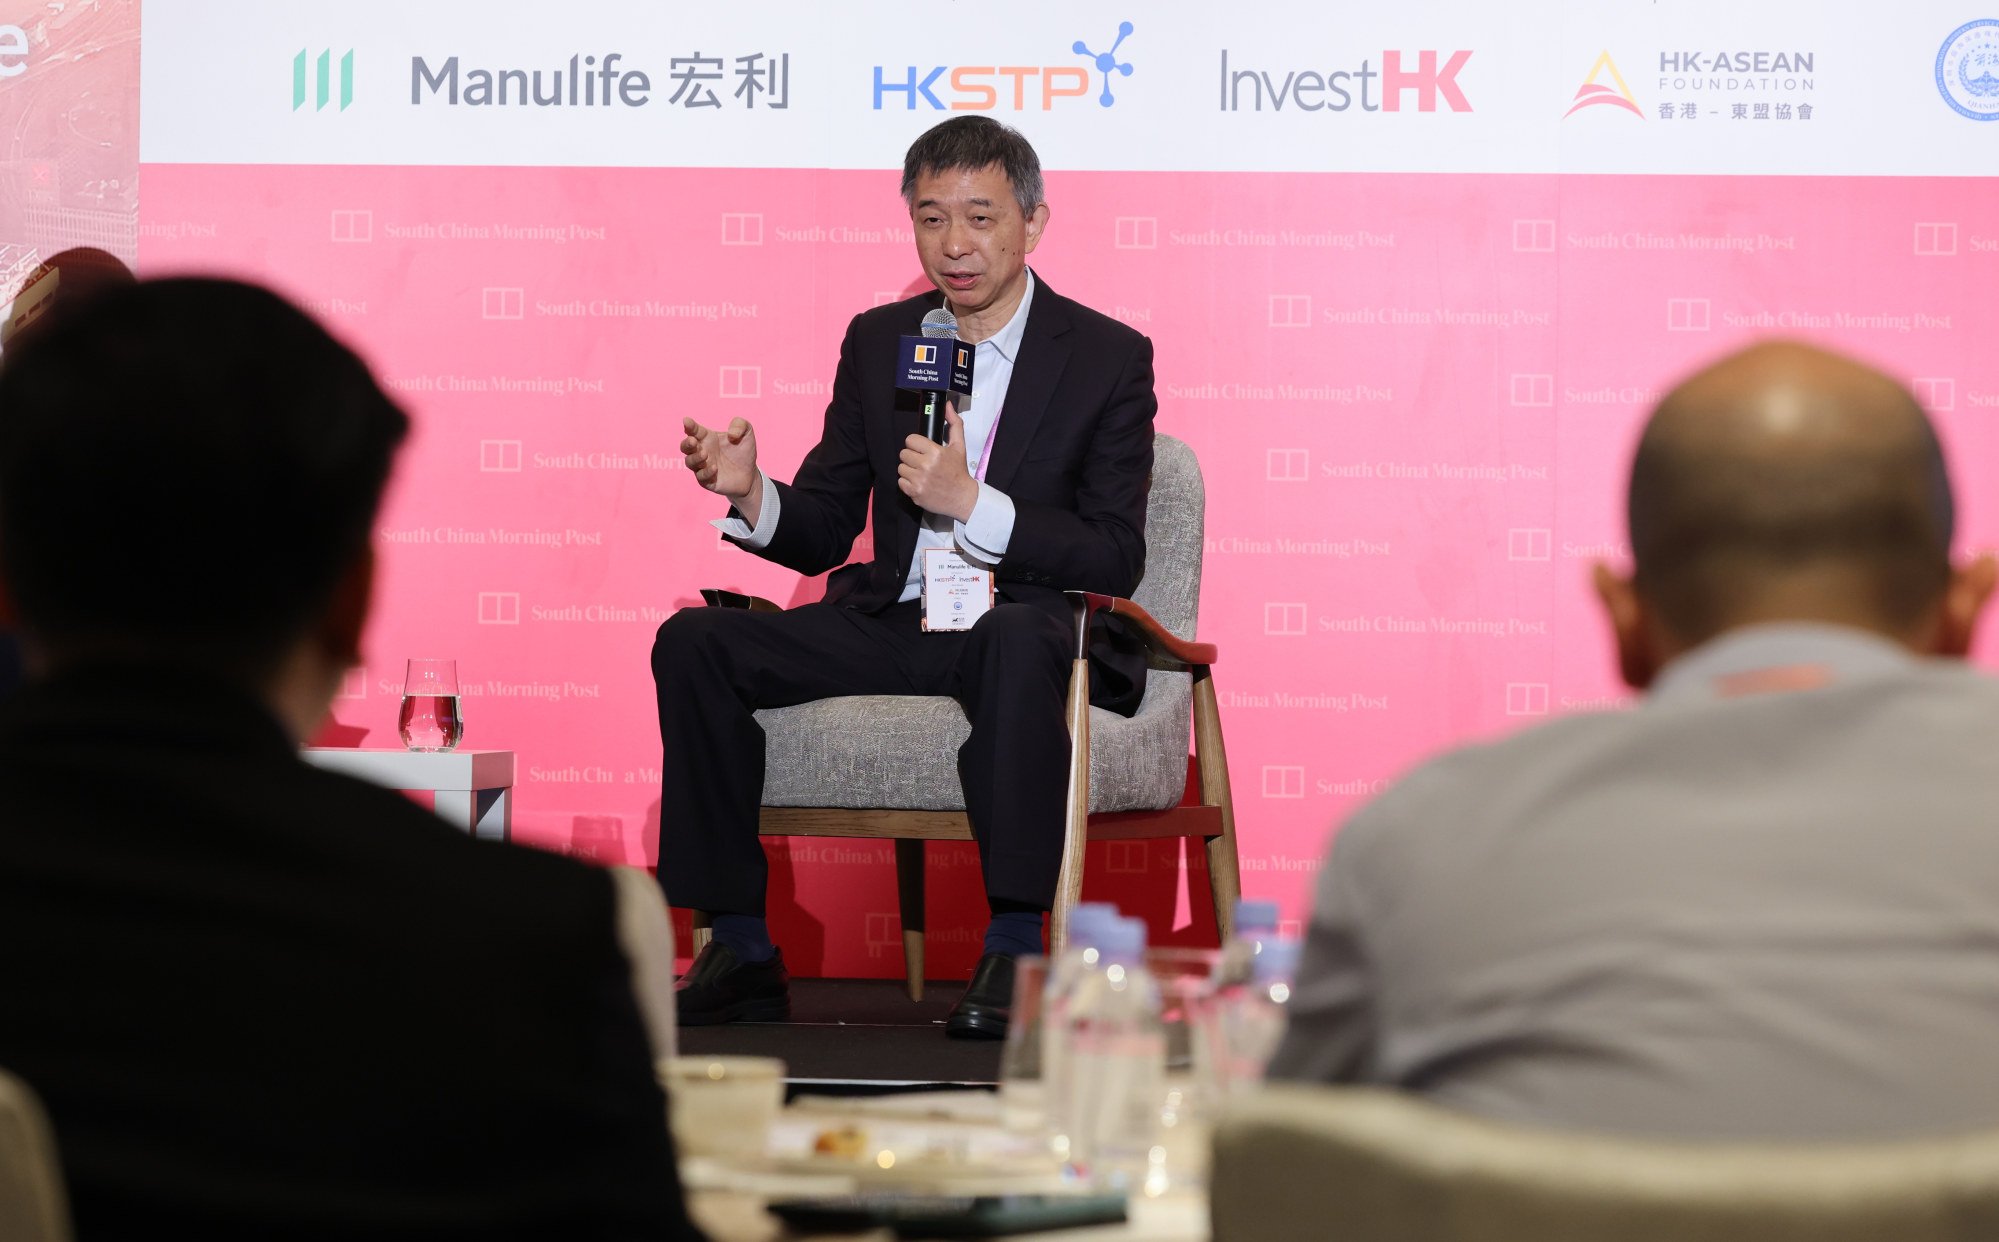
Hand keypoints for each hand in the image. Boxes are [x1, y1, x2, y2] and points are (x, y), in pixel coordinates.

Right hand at [682, 416, 760, 514]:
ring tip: (705, 454)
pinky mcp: (707, 481)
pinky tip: (715, 468)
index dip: (689, 426)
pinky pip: (701, 477)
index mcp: (707, 438)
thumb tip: (731, 434)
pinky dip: (706, 472)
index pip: (694, 430)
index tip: (687, 421)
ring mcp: (702, 466)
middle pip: (685, 447)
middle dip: (686, 443)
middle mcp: (701, 451)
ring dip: (695, 458)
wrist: (750, 474)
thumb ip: (740, 425)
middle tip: (693, 441)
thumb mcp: (746, 433)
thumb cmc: (743, 451)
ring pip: (689, 462)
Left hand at [898, 404, 978, 521]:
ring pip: (901, 468)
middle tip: (922, 462)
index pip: (910, 440)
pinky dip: (908, 483)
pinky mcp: (914, 492)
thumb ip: (953, 424)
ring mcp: (919, 480)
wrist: (962, 497)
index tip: (922, 450)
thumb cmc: (958, 472)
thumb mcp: (959, 446)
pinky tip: (919, 483)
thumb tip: (948, 406)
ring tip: (921, 473)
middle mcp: (926, 466)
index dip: (916, 445)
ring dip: (909, 470)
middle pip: (903, 453)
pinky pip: (900, 482)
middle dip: (912, 457)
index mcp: (935, 452)